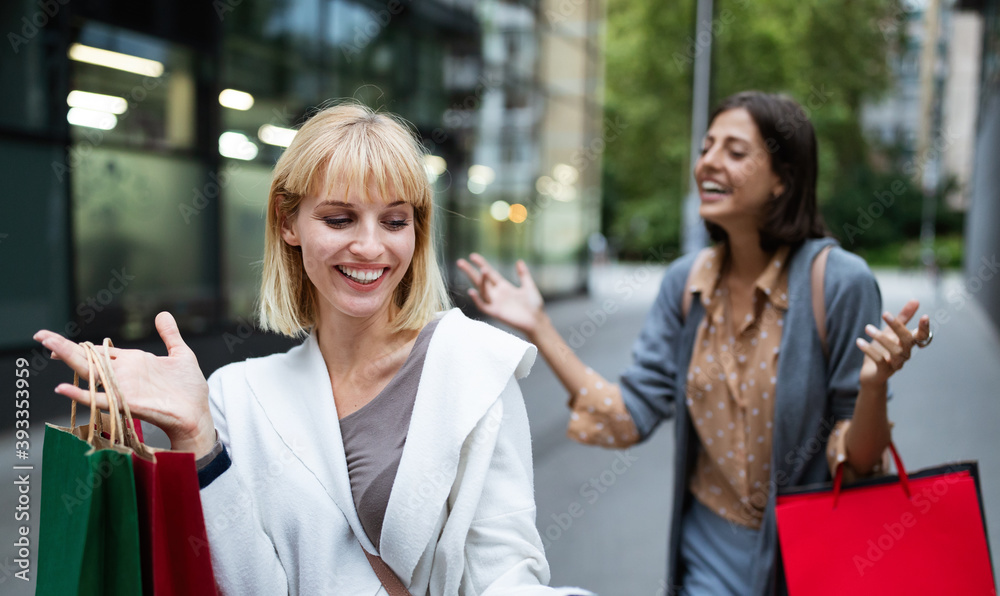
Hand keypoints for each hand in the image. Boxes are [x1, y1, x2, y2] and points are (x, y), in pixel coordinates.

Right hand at [34, 312, 215, 456]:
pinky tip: (62, 388)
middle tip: (40, 335)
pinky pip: (98, 399)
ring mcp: (123, 387)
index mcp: (133, 361)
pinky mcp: (127, 402)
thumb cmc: (190, 388)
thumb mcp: (181, 355)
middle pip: (88, 358)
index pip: (100, 351)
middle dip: (64, 347)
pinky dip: (80, 394)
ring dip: (68, 358)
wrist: (198, 413)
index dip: (79, 345)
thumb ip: (170, 335)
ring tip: (48, 346)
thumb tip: (162, 314)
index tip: (53, 340)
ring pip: (90, 371)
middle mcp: (123, 373)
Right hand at [456, 253, 545, 336]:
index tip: (472, 256)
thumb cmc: (534, 306)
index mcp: (504, 287)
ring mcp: (495, 303)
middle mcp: (497, 294)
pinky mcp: (496, 313)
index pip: (489, 273)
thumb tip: (519, 261)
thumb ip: (523, 274)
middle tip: (460, 262)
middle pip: (480, 280)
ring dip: (482, 281)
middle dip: (470, 271)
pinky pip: (483, 306)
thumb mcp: (528, 286)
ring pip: (483, 290)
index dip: (481, 264)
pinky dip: (477, 300)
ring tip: (483, 270)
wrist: (537, 321)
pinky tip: (472, 291)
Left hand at [855, 299, 930, 386]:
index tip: (924, 316)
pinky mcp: (884, 372)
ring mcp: (896, 364)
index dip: (924, 328)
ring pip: (895, 351)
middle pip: (907, 341)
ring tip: (867, 328)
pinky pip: (879, 361)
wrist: (871, 374)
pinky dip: (869, 350)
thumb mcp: (890, 332)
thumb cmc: (883, 350)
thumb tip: (916, 300)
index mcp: (908, 344)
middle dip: (897, 326)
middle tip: (884, 313)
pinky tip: (859, 341)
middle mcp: (906, 354)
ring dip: (881, 338)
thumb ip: (902, 317)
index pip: (922, 336)